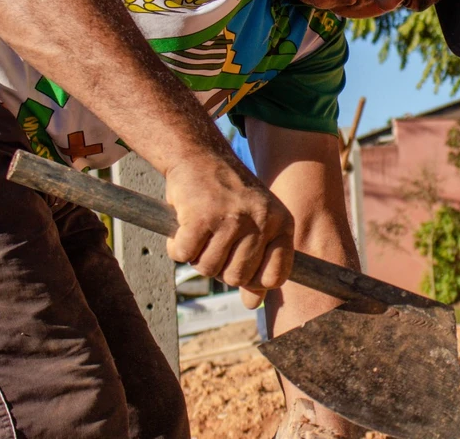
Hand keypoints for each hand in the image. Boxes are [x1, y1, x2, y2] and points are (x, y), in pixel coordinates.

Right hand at [163, 155, 294, 308]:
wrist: (199, 155)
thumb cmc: (229, 194)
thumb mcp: (255, 224)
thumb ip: (258, 263)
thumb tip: (254, 304)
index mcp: (282, 223)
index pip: (275, 277)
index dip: (253, 280)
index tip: (239, 265)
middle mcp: (261, 221)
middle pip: (237, 277)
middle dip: (220, 267)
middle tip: (213, 242)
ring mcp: (232, 218)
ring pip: (208, 269)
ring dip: (197, 256)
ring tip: (200, 231)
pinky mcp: (200, 216)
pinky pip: (183, 255)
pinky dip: (177, 247)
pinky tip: (183, 226)